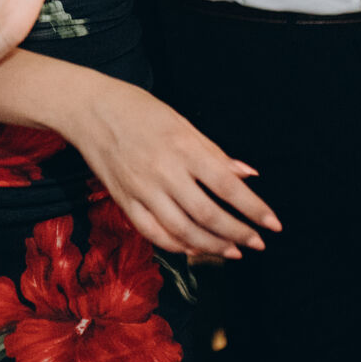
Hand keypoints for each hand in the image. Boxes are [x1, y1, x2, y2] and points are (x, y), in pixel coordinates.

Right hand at [63, 79, 278, 259]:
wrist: (88, 109)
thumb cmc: (138, 109)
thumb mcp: (181, 122)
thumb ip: (214, 152)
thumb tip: (247, 175)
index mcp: (182, 147)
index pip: (226, 185)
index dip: (252, 208)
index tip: (273, 223)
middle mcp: (163, 171)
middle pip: (207, 213)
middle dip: (237, 233)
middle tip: (257, 243)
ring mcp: (141, 189)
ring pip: (182, 230)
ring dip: (211, 246)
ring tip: (232, 252)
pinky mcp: (124, 200)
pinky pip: (153, 233)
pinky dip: (177, 246)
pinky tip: (194, 249)